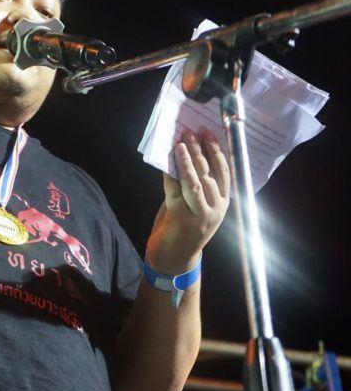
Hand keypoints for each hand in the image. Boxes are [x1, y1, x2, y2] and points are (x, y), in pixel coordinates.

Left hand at [146, 127, 230, 273]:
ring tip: (181, 142)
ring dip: (188, 160)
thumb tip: (185, 154)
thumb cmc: (183, 227)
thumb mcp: (196, 205)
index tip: (208, 132)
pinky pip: (175, 191)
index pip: (224, 171)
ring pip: (195, 181)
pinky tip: (166, 161)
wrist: (174, 259)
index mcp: (223, 203)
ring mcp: (200, 214)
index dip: (216, 150)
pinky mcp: (181, 218)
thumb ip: (194, 185)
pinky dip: (170, 174)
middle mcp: (216, 208)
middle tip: (191, 132)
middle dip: (200, 150)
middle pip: (210, 173)